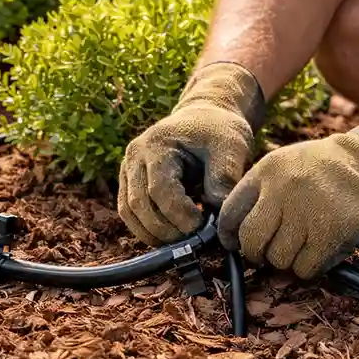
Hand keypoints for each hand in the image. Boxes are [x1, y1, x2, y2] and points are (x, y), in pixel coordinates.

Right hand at [118, 62, 265, 245]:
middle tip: (194, 241)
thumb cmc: (218, 131)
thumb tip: (218, 215)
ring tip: (183, 242)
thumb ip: (225, 177)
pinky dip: (147, 229)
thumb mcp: (231, 146)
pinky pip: (130, 213)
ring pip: (129, 213)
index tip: (203, 227)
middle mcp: (135, 156)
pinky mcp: (130, 182)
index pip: (160, 189)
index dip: (179, 214)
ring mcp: (128, 169)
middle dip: (166, 229)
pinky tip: (172, 235)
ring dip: (153, 234)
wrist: (204, 117)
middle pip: (139, 204)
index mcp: (157, 144)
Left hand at [217, 108, 358, 278]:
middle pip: (251, 242)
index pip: (230, 214)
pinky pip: (305, 269)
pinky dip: (309, 267)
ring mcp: (308, 212)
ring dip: (288, 261)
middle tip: (269, 252)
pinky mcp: (331, 234)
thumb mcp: (284, 165)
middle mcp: (284, 190)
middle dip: (257, 254)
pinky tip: (319, 251)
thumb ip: (257, 193)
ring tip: (303, 245)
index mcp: (267, 171)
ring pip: (278, 260)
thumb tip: (232, 235)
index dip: (230, 236)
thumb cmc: (322, 171)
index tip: (236, 244)